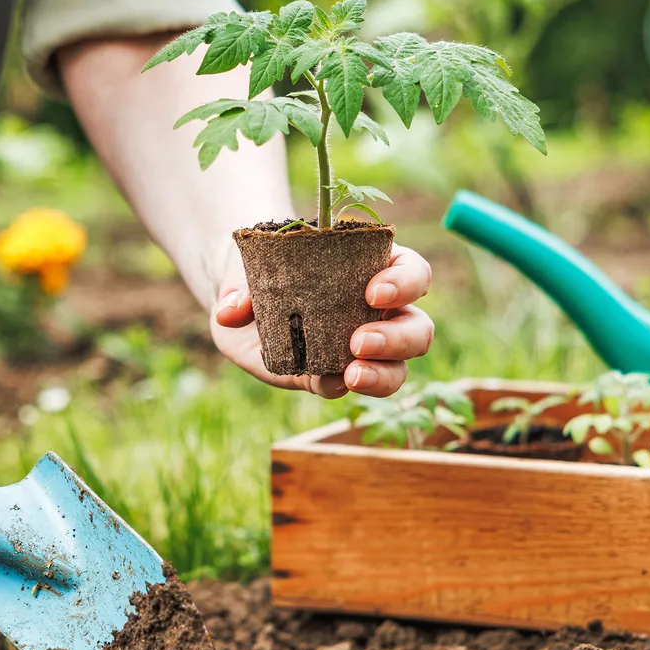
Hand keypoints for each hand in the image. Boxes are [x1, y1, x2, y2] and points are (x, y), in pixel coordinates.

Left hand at [212, 244, 432, 397]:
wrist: (238, 302)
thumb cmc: (262, 268)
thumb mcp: (250, 263)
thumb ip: (242, 283)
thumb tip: (232, 311)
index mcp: (372, 268)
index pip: (412, 272)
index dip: (405, 282)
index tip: (373, 293)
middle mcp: (377, 311)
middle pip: (417, 326)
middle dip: (398, 337)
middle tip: (359, 341)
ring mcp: (358, 348)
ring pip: (397, 366)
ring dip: (383, 373)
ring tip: (352, 373)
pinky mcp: (331, 375)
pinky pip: (348, 386)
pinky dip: (341, 386)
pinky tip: (329, 381)